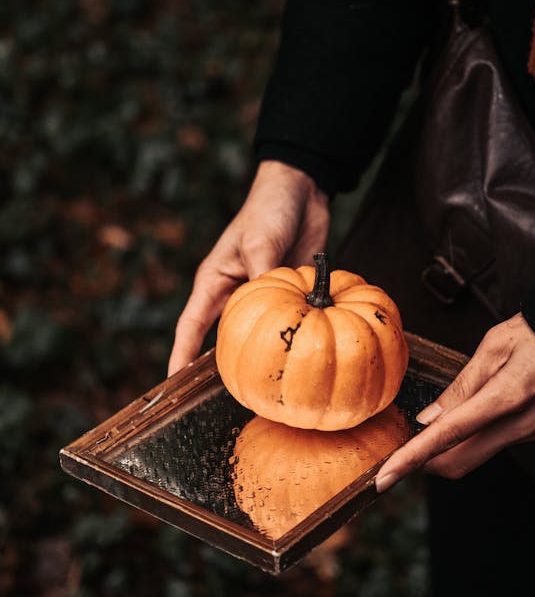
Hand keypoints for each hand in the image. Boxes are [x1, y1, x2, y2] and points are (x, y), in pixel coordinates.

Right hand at [168, 160, 329, 374]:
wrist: (301, 192)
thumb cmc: (268, 210)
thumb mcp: (260, 241)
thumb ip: (263, 275)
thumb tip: (272, 309)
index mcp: (215, 281)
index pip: (190, 326)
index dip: (180, 356)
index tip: (171, 385)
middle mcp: (234, 294)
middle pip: (221, 339)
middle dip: (218, 370)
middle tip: (219, 403)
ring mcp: (261, 297)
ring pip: (255, 336)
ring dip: (258, 359)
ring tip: (260, 393)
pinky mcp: (288, 295)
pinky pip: (286, 323)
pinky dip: (291, 340)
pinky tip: (301, 363)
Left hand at [375, 313, 534, 489]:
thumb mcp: (494, 345)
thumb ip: (461, 386)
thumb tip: (428, 421)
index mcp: (506, 396)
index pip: (447, 438)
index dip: (411, 460)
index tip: (383, 478)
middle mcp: (523, 424)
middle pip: (460, 461)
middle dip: (428, 461)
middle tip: (409, 446)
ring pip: (483, 452)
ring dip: (460, 441)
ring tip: (463, 406)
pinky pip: (507, 440)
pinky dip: (490, 429)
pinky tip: (503, 399)